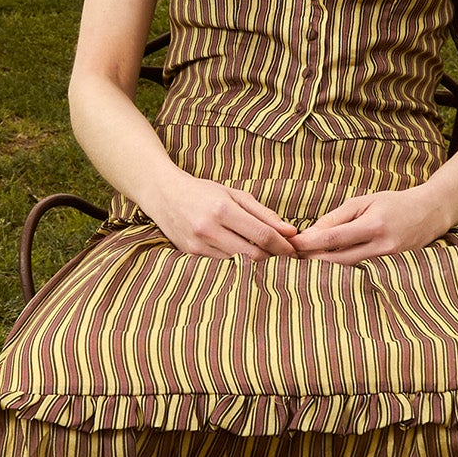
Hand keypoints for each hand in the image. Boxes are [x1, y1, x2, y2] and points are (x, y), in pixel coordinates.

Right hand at [144, 170, 302, 258]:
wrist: (164, 194)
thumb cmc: (203, 192)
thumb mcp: (235, 195)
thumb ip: (264, 214)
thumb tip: (291, 231)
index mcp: (222, 209)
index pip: (262, 235)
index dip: (282, 246)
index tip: (294, 249)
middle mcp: (209, 229)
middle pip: (252, 254)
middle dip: (273, 257)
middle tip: (285, 256)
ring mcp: (198, 245)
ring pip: (238, 263)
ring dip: (256, 261)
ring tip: (266, 254)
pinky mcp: (191, 255)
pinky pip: (223, 264)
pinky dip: (237, 262)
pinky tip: (243, 255)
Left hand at [292, 185, 452, 261]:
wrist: (431, 213)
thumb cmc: (394, 203)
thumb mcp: (365, 201)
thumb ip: (338, 217)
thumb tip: (311, 232)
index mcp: (373, 225)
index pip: (334, 238)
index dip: (310, 244)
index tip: (291, 246)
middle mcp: (382, 246)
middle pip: (338, 260)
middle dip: (313, 261)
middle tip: (291, 260)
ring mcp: (389, 261)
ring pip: (349, 270)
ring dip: (325, 269)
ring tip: (304, 266)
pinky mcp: (392, 270)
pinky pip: (362, 273)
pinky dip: (344, 272)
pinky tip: (329, 271)